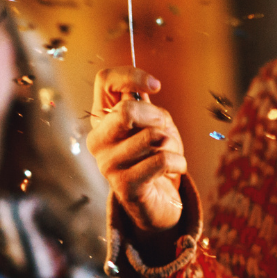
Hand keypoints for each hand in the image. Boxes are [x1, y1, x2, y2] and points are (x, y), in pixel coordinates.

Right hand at [88, 68, 185, 233]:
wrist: (160, 201)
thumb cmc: (155, 156)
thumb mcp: (153, 123)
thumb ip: (144, 105)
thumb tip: (145, 87)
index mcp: (101, 119)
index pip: (104, 81)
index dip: (131, 76)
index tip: (155, 86)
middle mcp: (98, 140)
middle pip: (127, 110)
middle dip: (157, 118)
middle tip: (164, 132)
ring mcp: (107, 165)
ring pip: (152, 136)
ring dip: (171, 144)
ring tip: (167, 154)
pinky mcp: (124, 186)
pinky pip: (162, 159)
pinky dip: (178, 161)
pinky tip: (174, 168)